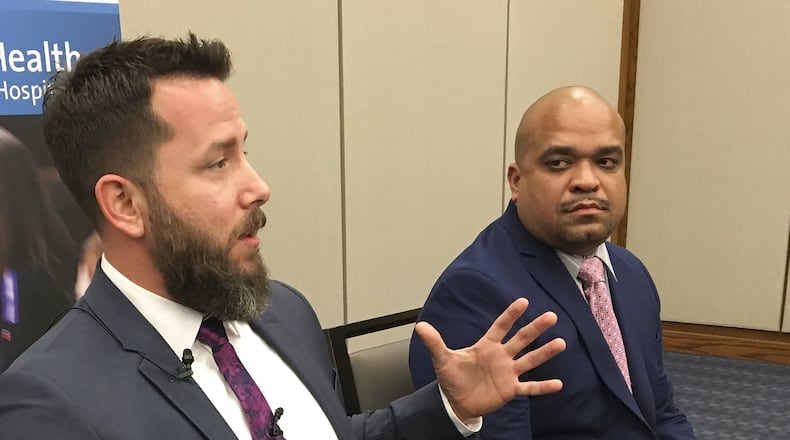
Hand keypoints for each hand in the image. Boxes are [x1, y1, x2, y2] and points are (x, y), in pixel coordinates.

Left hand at [415, 298, 564, 420]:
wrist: (456, 402)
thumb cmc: (452, 378)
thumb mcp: (442, 359)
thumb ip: (435, 343)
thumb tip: (420, 326)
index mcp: (486, 346)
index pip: (500, 327)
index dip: (510, 315)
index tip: (523, 301)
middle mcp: (501, 356)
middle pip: (521, 339)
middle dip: (535, 328)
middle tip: (551, 316)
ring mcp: (508, 373)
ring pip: (530, 360)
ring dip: (545, 353)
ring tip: (561, 343)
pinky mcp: (510, 390)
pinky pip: (530, 388)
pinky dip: (543, 387)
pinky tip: (558, 384)